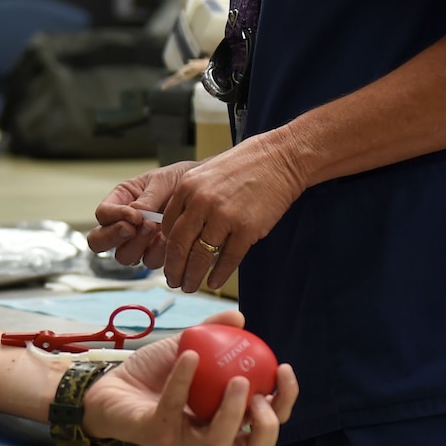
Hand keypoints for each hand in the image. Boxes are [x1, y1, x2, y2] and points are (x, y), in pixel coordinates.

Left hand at [81, 310, 298, 445]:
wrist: (107, 385)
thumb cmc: (151, 374)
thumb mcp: (186, 346)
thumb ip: (212, 332)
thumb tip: (239, 316)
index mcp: (225, 416)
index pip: (267, 421)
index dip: (284, 402)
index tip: (283, 369)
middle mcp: (210, 432)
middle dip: (269, 424)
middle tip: (263, 393)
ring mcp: (184, 436)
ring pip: (220, 441)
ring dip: (234, 411)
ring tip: (237, 380)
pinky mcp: (157, 431)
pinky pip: (175, 408)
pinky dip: (184, 380)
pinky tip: (189, 355)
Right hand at [86, 161, 193, 265]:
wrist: (206, 189)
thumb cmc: (180, 180)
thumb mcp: (162, 181)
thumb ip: (147, 198)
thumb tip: (134, 214)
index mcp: (121, 200)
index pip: (103, 214)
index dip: (114, 217)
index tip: (135, 216)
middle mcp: (125, 223)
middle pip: (99, 241)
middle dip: (115, 236)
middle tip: (135, 228)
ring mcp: (139, 240)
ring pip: (124, 256)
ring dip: (139, 245)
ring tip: (156, 229)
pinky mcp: (156, 252)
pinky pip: (149, 262)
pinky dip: (158, 252)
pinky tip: (169, 239)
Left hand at [159, 133, 306, 292]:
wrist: (279, 159)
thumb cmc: (243, 166)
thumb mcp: (205, 174)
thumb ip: (189, 199)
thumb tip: (178, 231)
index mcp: (187, 188)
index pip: (167, 227)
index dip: (165, 248)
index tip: (168, 260)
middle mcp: (201, 203)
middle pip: (178, 245)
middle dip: (174, 269)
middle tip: (173, 281)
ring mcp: (224, 217)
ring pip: (200, 256)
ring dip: (193, 276)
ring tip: (190, 286)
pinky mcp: (246, 229)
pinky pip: (227, 259)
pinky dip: (219, 274)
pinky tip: (213, 282)